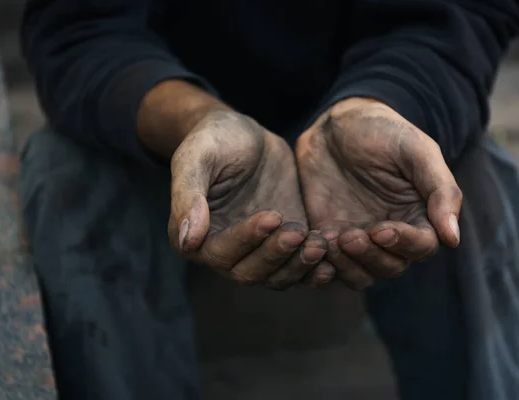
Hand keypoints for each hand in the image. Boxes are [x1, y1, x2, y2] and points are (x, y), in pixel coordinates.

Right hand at [169, 110, 333, 288]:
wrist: (245, 134)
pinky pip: (297, 269)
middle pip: (250, 272)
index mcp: (194, 237)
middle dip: (276, 256)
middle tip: (299, 232)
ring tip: (320, 243)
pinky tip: (332, 261)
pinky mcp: (283, 245)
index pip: (220, 253)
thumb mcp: (196, 157)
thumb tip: (187, 240)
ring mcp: (256, 251)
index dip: (247, 239)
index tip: (273, 216)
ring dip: (298, 266)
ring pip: (276, 277)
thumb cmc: (214, 139)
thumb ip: (188, 195)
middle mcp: (224, 252)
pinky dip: (313, 270)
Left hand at [296, 98, 461, 289]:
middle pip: (392, 267)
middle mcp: (391, 232)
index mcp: (419, 214)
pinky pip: (329, 264)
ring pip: (361, 274)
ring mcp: (359, 236)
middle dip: (372, 257)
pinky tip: (315, 242)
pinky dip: (323, 263)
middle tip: (350, 235)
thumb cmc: (382, 131)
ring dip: (348, 266)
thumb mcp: (416, 150)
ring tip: (333, 240)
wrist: (334, 125)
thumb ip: (440, 190)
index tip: (381, 229)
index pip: (422, 247)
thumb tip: (452, 238)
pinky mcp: (328, 235)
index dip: (405, 244)